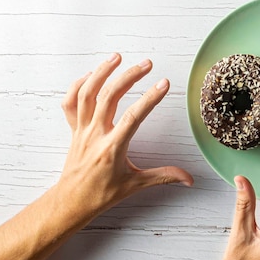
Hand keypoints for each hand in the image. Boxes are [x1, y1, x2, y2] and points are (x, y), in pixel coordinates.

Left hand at [60, 53, 192, 211]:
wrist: (71, 201)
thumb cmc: (101, 193)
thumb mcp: (135, 185)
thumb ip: (163, 176)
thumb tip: (188, 179)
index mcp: (112, 148)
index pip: (133, 117)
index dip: (150, 98)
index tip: (163, 84)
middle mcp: (95, 134)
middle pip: (109, 97)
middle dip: (129, 76)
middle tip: (146, 64)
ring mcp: (82, 129)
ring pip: (87, 93)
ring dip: (101, 72)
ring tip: (117, 57)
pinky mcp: (74, 129)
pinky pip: (71, 102)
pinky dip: (79, 85)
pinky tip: (92, 75)